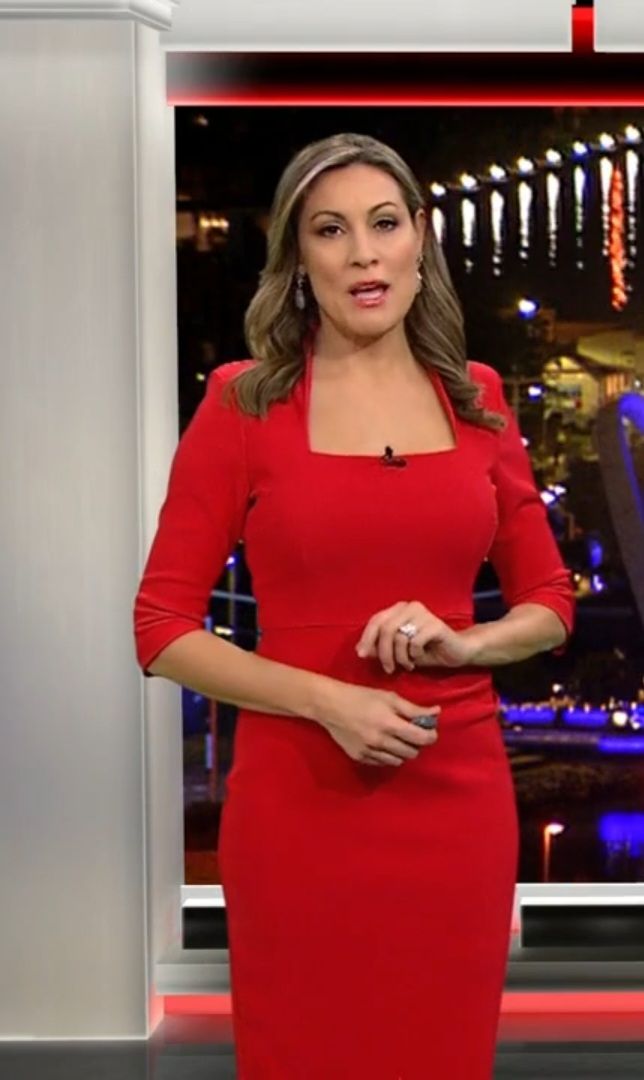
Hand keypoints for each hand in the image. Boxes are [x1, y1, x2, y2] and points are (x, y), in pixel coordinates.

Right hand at [315, 680, 439, 766]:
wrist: (331, 705)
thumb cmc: (361, 697)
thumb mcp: (389, 697)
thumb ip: (413, 708)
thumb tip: (436, 713)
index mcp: (389, 723)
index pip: (421, 738)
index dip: (431, 736)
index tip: (430, 731)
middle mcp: (380, 741)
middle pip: (412, 753)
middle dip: (416, 743)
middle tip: (411, 732)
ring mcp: (369, 752)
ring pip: (399, 760)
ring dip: (403, 751)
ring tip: (397, 738)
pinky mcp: (360, 758)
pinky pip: (383, 763)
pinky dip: (388, 755)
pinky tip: (383, 743)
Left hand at [355, 601, 477, 672]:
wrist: (455, 651)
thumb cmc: (425, 650)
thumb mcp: (399, 651)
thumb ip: (381, 648)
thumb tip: (360, 650)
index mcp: (399, 609)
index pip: (376, 620)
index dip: (367, 638)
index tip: (361, 655)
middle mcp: (410, 607)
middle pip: (386, 629)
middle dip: (384, 653)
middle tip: (388, 668)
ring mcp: (423, 614)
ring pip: (399, 637)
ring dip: (400, 657)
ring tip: (407, 665)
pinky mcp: (435, 624)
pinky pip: (415, 642)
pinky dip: (414, 654)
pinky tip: (420, 657)